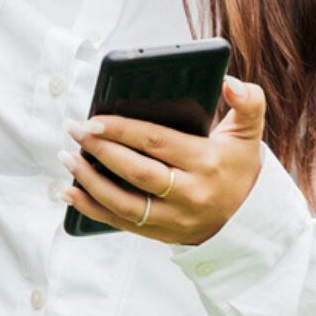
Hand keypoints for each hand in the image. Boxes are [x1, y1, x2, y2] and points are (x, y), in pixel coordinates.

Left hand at [60, 75, 267, 248]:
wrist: (247, 218)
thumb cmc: (238, 166)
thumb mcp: (248, 132)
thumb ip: (248, 102)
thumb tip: (229, 82)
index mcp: (207, 163)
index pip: (157, 143)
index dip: (123, 130)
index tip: (94, 119)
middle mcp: (190, 194)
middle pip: (137, 172)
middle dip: (100, 150)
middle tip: (74, 130)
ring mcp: (174, 219)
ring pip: (124, 203)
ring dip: (89, 181)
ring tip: (68, 158)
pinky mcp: (160, 233)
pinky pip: (120, 223)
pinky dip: (91, 208)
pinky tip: (70, 191)